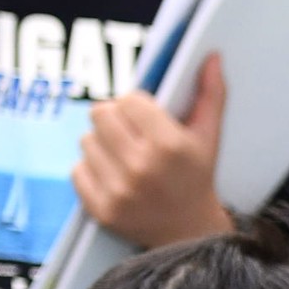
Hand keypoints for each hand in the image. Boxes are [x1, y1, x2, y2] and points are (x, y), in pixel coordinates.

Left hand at [74, 51, 234, 248]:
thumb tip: (211, 56)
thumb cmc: (197, 177)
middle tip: (131, 135)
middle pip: (100, 113)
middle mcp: (141, 166)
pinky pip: (77, 169)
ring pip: (86, 140)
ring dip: (102, 145)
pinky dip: (92, 170)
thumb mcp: (208, 137)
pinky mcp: (100, 208)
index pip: (128, 99)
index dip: (137, 105)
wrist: (189, 232)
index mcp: (169, 144)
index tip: (148, 119)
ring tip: (125, 158)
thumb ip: (211, 94)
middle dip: (115, 120)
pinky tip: (114, 177)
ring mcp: (118, 190)